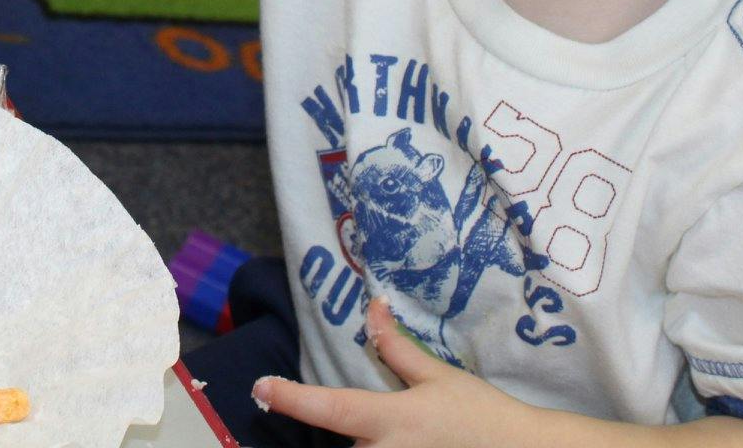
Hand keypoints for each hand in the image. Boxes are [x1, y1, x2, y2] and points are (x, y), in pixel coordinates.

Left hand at [261, 297, 550, 445]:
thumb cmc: (483, 416)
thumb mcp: (438, 378)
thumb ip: (397, 349)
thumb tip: (373, 308)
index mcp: (390, 420)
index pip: (327, 407)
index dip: (289, 397)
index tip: (260, 388)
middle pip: (343, 442)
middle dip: (353, 433)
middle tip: (390, 421)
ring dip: (369, 442)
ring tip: (416, 430)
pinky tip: (416, 440)